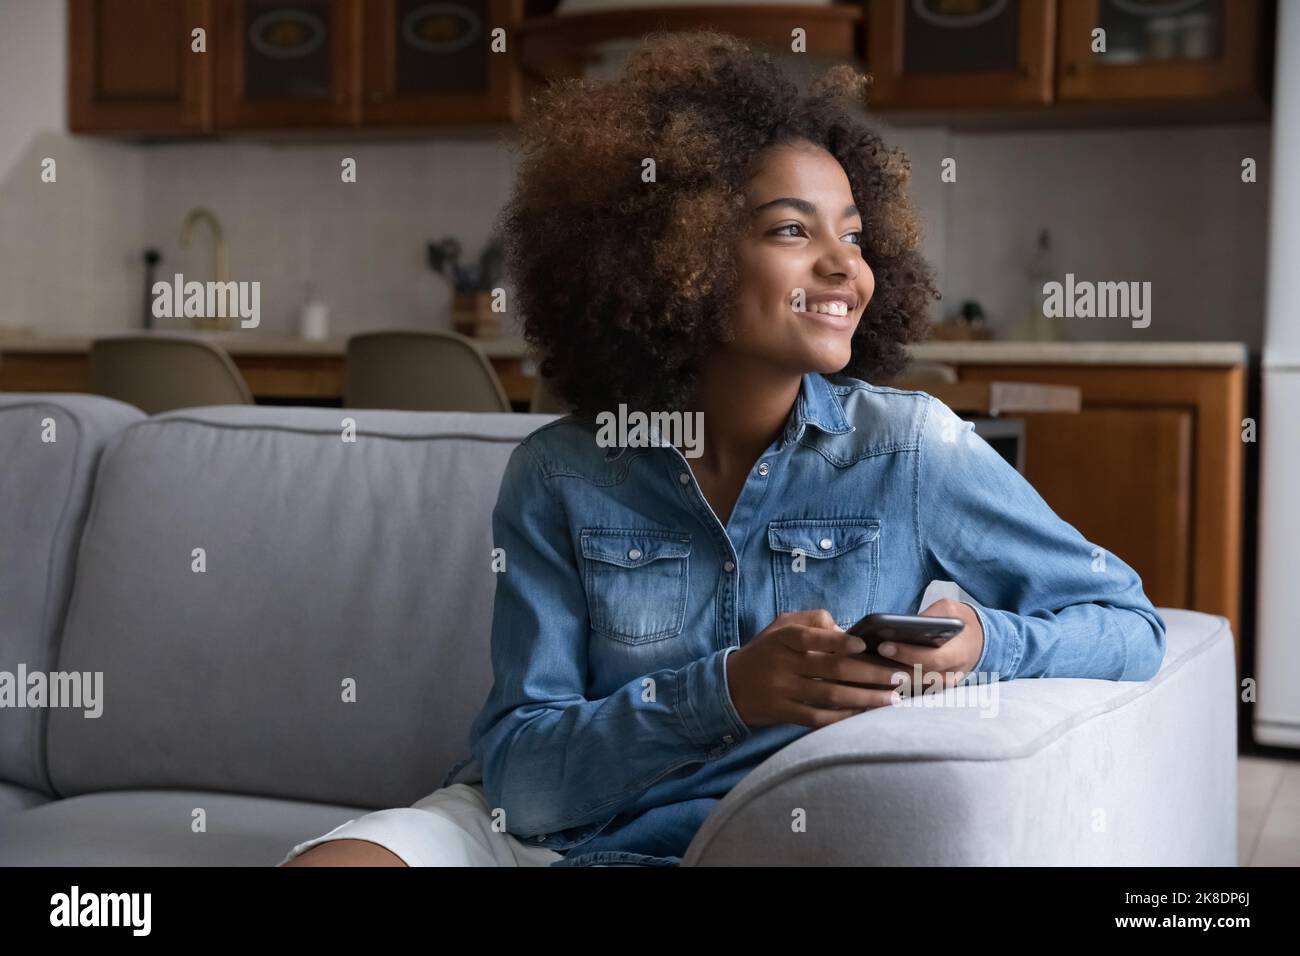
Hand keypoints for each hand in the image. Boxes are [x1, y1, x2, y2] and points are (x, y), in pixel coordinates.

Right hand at [725, 610, 907, 729]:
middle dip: (869, 674)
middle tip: (898, 677)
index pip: (814, 637)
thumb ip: (812, 620)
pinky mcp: (784, 712)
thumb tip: (845, 629)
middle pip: (832, 669)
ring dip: (864, 698)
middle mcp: (784, 663)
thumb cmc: (764, 652)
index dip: (839, 641)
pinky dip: (842, 717)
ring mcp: (784, 690)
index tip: (864, 645)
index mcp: (785, 638)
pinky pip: (818, 717)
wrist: (728, 687)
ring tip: (891, 698)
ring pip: (830, 695)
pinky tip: (863, 714)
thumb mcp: (780, 626)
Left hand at [873, 599, 984, 692]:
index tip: (884, 645)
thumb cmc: (960, 622)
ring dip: (886, 683)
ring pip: (911, 690)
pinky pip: (908, 693)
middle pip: (917, 679)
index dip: (906, 654)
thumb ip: (930, 616)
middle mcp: (951, 676)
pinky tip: (867, 680)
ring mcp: (941, 688)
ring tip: (861, 670)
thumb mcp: (950, 610)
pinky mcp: (931, 691)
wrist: (978, 641)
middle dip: (889, 669)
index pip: (931, 659)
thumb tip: (902, 625)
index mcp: (959, 654)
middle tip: (865, 659)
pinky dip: (889, 689)